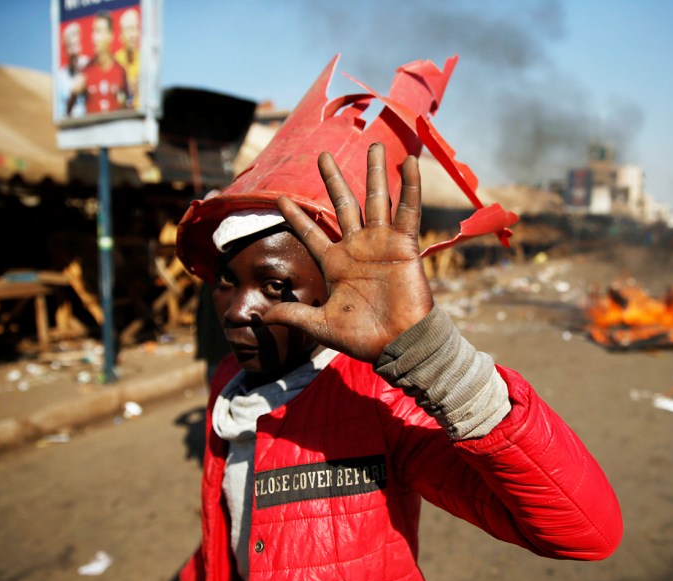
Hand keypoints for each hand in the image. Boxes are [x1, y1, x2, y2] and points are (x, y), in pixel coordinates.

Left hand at [263, 143, 433, 362]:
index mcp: (335, 263)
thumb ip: (293, 315)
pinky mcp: (404, 245)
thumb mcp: (320, 326)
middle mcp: (357, 247)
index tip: (280, 198)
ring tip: (376, 145)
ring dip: (376, 171)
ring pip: (377, 199)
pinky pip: (407, 211)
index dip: (296, 217)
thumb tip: (261, 316)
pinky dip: (411, 187)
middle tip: (322, 154)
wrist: (399, 343)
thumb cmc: (363, 337)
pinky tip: (409, 163)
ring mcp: (381, 243)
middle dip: (333, 179)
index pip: (311, 233)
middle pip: (343, 204)